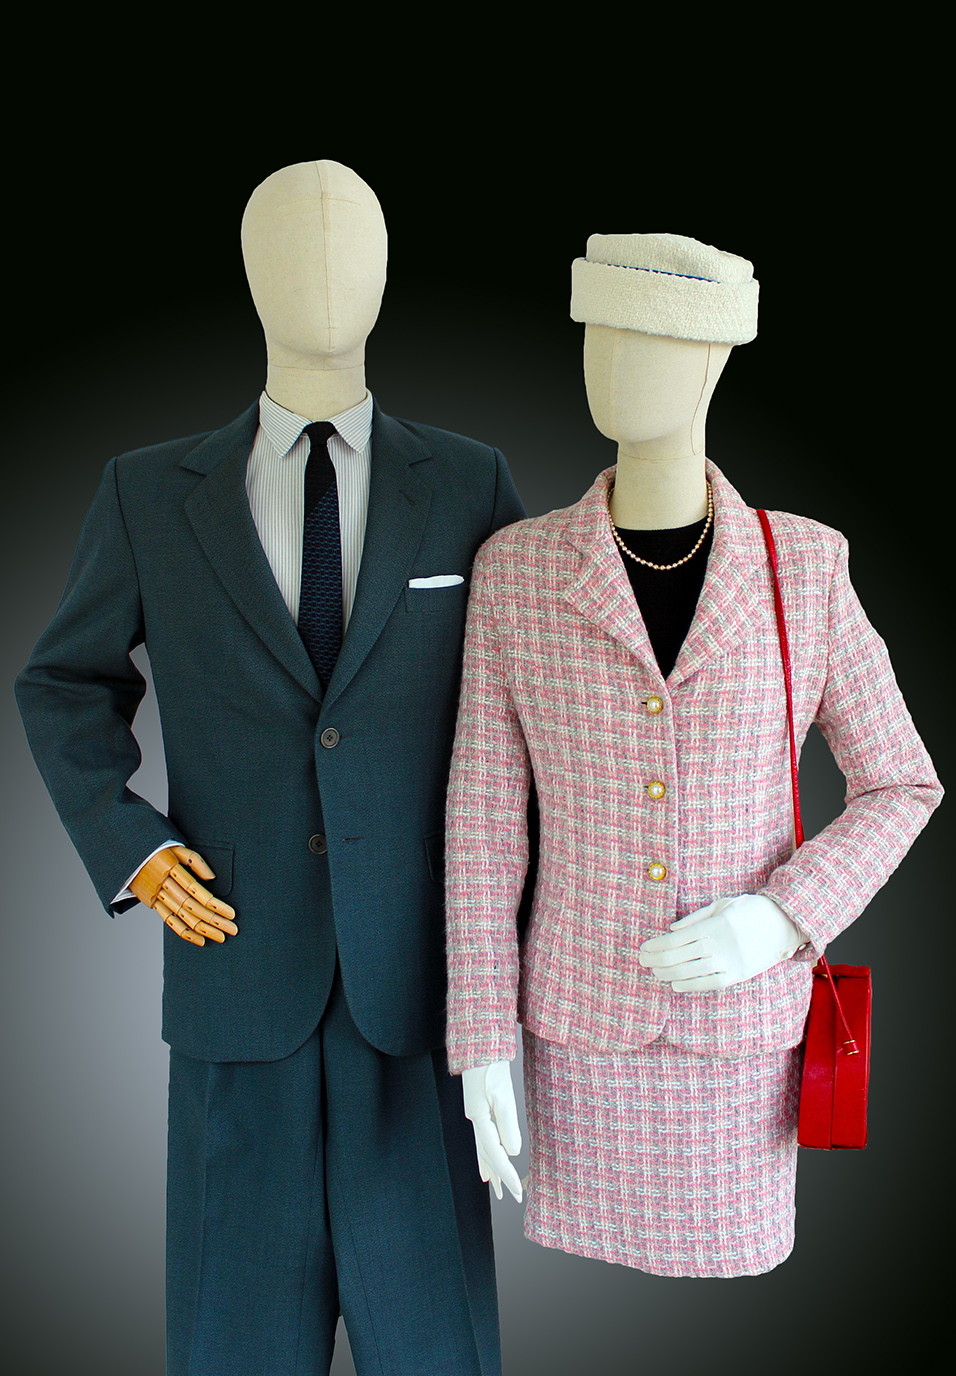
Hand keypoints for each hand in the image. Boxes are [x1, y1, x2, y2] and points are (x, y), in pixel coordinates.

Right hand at [130, 846, 237, 945]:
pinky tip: (200, 940)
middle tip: (233, 930)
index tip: (231, 914)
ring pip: (182, 916)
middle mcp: (163, 885)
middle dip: (214, 920)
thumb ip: (195, 861)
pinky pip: (169, 920)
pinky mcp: (152, 904)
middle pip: (192, 907)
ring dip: (202, 929)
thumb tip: (211, 879)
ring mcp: (156, 896)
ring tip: (220, 938)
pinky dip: (184, 932)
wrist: (128, 853)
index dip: (214, 903)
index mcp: (170, 868)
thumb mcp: (176, 846)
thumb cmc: (158, 848)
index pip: (196, 891)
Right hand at [461, 1059, 522, 1201]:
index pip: (494, 1153)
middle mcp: (475, 1119)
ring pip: (483, 1148)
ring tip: (496, 1188)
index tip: (517, 1192)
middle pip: (486, 1155)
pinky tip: (488, 1160)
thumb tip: (513, 1152)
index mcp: (479, 1118)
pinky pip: (483, 1138)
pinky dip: (486, 1153)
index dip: (506, 1174)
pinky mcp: (480, 1107)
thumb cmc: (492, 1067)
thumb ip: (508, 1125)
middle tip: (511, 1198)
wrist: (480, 1045)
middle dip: (500, 1177)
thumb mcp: (503, 1096)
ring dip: (491, 1168)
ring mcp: (476, 1114)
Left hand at [638, 893, 803, 991]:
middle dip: (657, 959)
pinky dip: (691, 985)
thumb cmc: (750, 910)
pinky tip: (676, 984)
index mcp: (715, 925)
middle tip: (642, 960)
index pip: (677, 939)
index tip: (644, 948)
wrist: (785, 924)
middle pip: (680, 956)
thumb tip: (671, 930)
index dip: (657, 945)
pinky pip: (711, 983)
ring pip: (692, 971)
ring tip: (655, 972)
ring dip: (669, 973)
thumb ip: (696, 917)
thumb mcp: (723, 904)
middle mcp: (721, 945)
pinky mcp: (740, 974)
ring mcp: (731, 961)